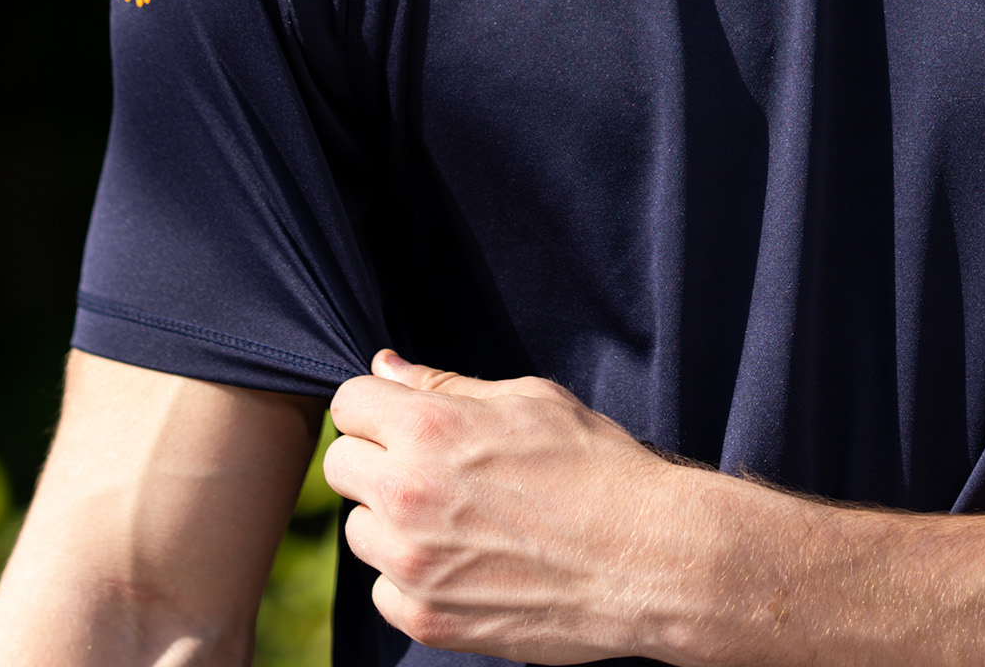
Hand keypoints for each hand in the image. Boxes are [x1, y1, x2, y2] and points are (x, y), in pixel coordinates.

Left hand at [324, 350, 702, 661]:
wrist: (646, 556)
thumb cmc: (595, 465)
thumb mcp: (529, 400)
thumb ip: (445, 385)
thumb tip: (386, 365)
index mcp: (430, 430)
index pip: (348, 403)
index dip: (377, 406)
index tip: (404, 418)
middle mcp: (407, 497)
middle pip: (338, 465)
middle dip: (375, 458)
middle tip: (431, 466)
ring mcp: (412, 566)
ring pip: (358, 531)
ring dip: (392, 520)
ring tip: (459, 517)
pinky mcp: (426, 620)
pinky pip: (384, 590)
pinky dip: (413, 576)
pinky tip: (468, 560)